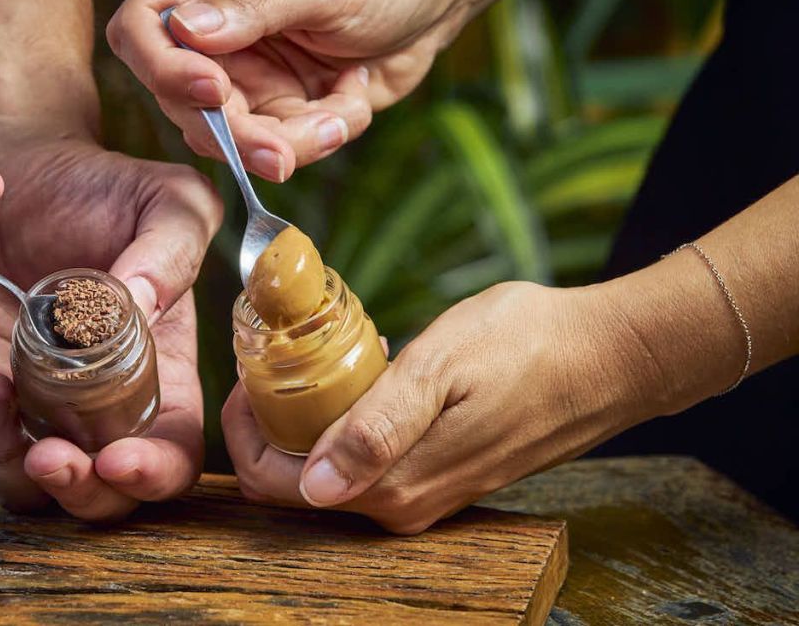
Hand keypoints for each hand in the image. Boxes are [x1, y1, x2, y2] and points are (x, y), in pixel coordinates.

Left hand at [0, 140, 221, 518]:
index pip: (169, 451)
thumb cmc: (105, 190)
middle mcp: (94, 405)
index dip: (154, 473)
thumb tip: (141, 307)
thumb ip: (174, 251)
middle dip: (79, 494)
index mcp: (158, 374)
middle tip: (54, 458)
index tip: (121, 459)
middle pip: (99, 495)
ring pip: (23, 487)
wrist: (20, 165)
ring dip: (13, 468)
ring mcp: (28, 405)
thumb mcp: (168, 203)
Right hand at [109, 0, 480, 180]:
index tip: (211, 90)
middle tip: (283, 152)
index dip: (163, 66)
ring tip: (341, 118)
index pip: (145, 26)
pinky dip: (322, 135)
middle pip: (184, 100)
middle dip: (236, 134)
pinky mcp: (284, 107)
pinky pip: (284, 146)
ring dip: (288, 145)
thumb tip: (185, 29)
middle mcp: (220, 32)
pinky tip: (355, 97)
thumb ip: (256, 4)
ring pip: (234, 138)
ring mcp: (250, 74)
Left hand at [223, 282, 654, 533]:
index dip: (247, 430)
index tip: (253, 373)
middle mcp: (404, 506)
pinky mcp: (443, 476)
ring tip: (331, 357)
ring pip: (332, 468)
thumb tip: (314, 485)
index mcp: (394, 487)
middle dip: (276, 420)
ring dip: (315, 416)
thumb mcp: (440, 369)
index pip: (275, 483)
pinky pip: (370, 460)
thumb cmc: (527, 347)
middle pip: (297, 479)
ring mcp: (425, 495)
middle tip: (287, 356)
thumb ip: (375, 429)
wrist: (607, 358)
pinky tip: (373, 375)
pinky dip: (352, 421)